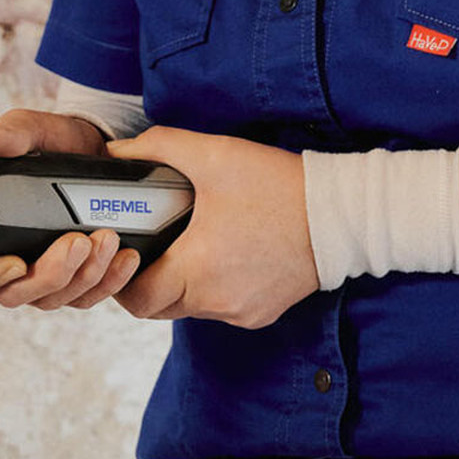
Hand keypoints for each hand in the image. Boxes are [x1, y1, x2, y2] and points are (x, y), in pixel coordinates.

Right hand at [0, 108, 140, 310]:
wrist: (98, 152)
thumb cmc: (56, 146)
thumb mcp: (38, 131)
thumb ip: (15, 132)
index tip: (16, 262)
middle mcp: (6, 259)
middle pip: (13, 292)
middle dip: (49, 274)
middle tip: (78, 242)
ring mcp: (41, 274)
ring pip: (53, 298)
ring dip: (83, 276)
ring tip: (108, 239)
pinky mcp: (75, 279)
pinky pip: (87, 296)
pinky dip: (109, 281)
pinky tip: (126, 257)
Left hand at [106, 127, 319, 329]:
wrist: (340, 215)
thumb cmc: (278, 186)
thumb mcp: (215, 155)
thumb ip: (160, 147)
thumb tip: (118, 151)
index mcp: (197, 270)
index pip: (138, 298)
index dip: (124, 276)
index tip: (128, 250)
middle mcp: (217, 302)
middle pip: (162, 305)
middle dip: (151, 278)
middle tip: (153, 242)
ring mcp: (242, 311)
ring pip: (193, 306)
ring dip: (184, 281)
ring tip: (192, 240)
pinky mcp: (263, 311)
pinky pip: (225, 305)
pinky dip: (216, 285)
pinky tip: (227, 251)